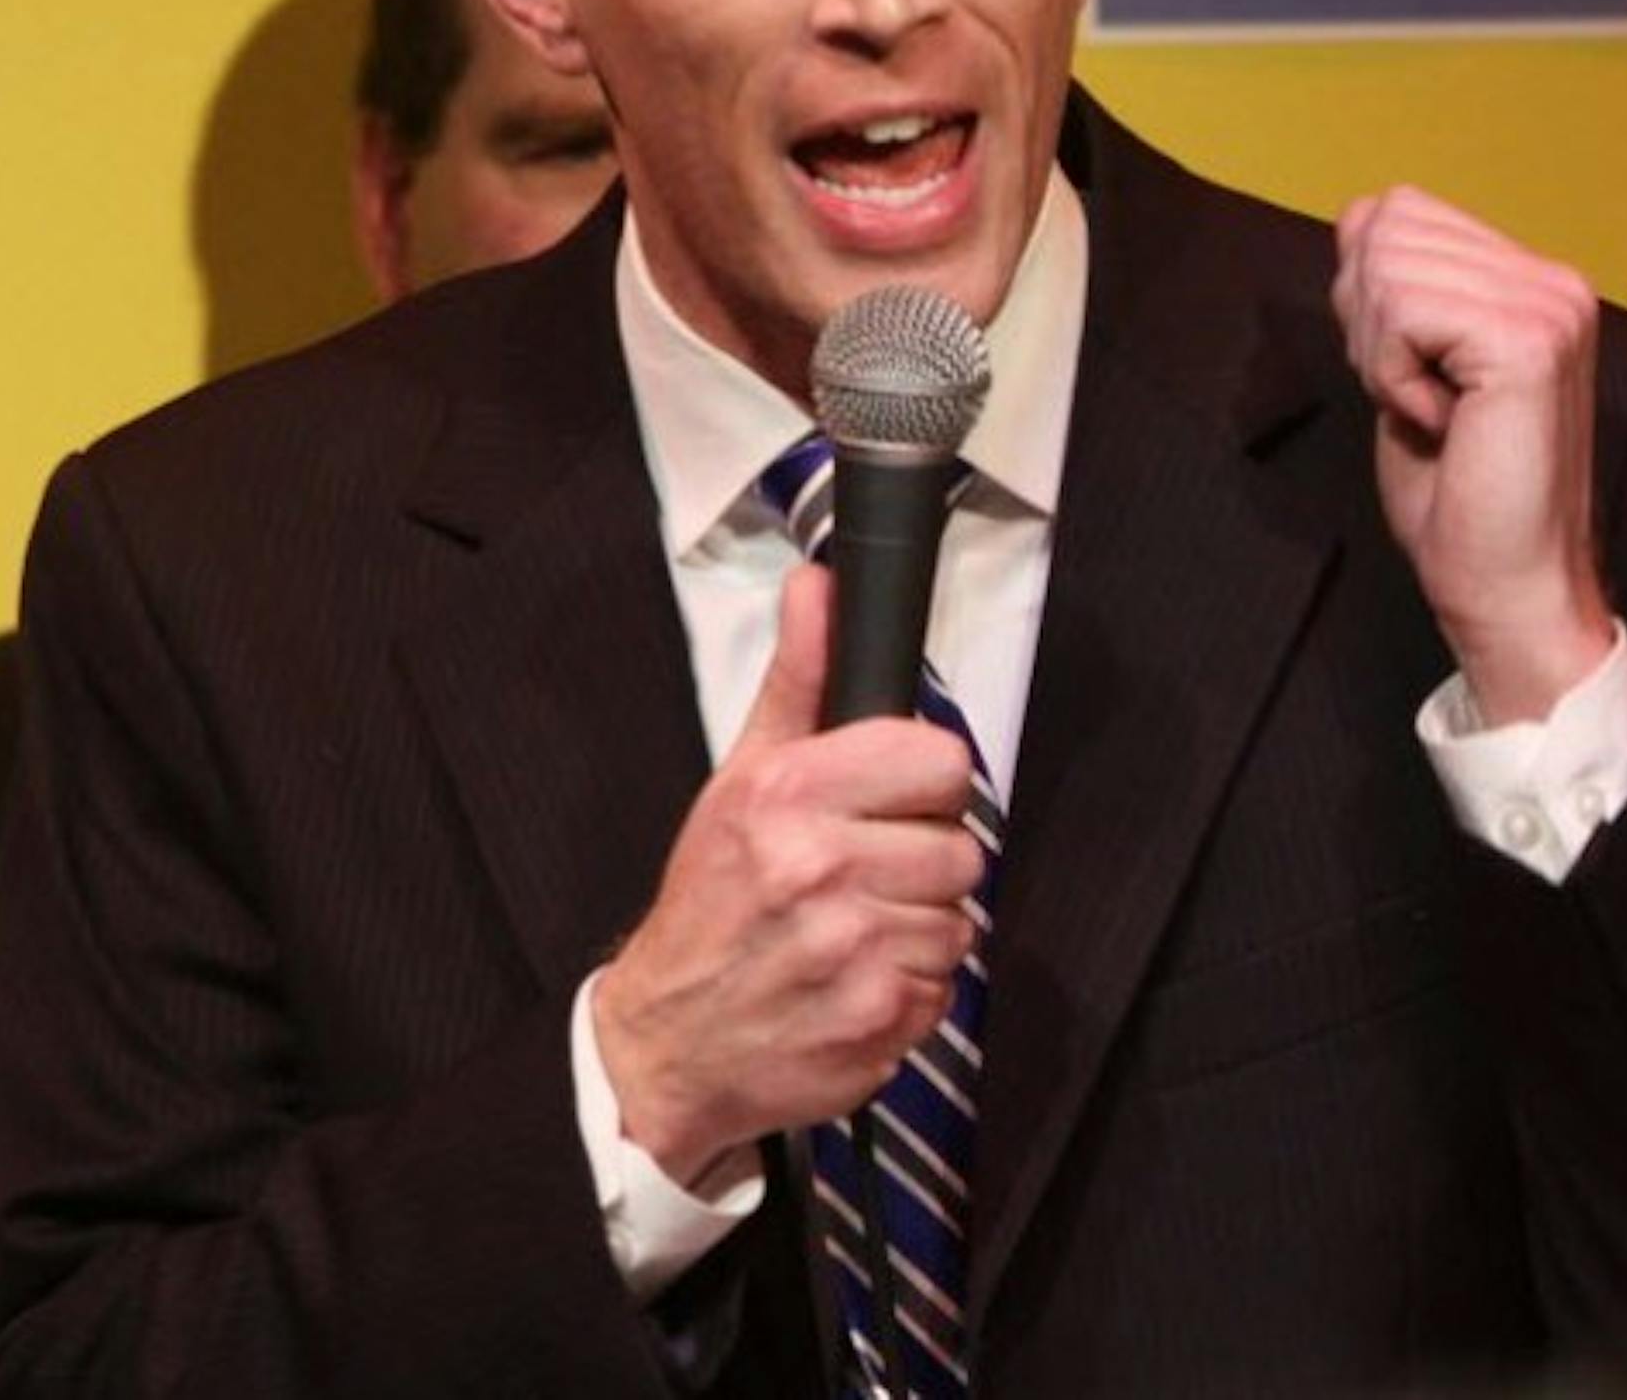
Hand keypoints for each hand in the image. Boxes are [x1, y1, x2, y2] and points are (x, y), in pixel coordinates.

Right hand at [593, 563, 982, 1187]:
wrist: (667, 1041)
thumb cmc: (709, 900)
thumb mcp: (742, 775)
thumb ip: (798, 678)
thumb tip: (819, 585)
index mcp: (789, 793)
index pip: (942, 761)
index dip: (924, 784)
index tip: (891, 803)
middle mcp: (820, 868)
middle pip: (960, 847)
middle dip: (920, 862)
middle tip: (863, 875)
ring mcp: (852, 952)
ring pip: (958, 921)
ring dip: (917, 930)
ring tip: (856, 930)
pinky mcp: (876, 1023)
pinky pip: (944, 989)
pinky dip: (909, 991)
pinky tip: (856, 982)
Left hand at [1331, 185, 1615, 724]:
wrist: (1506, 587)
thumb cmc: (1456, 496)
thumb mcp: (1405, 366)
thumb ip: (1392, 290)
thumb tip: (1361, 214)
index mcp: (1532, 282)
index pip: (1399, 210)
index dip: (1364, 292)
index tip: (1406, 373)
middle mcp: (1554, 282)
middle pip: (1387, 224)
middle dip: (1368, 320)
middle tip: (1421, 397)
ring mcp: (1550, 305)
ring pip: (1387, 267)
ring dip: (1382, 354)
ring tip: (1437, 413)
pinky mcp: (1529, 340)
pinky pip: (1402, 313)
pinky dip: (1394, 376)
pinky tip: (1444, 423)